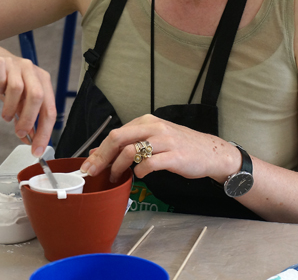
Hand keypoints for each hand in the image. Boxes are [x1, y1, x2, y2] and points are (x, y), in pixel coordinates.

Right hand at [0, 51, 56, 157]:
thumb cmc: (7, 82)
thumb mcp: (20, 101)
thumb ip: (27, 118)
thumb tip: (31, 140)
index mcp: (43, 81)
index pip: (49, 109)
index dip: (45, 131)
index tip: (37, 149)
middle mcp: (33, 71)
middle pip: (37, 97)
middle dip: (28, 120)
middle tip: (20, 133)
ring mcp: (17, 64)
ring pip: (17, 89)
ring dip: (10, 108)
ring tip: (7, 116)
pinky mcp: (0, 62)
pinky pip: (0, 80)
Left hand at [80, 115, 240, 182]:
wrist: (209, 151)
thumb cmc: (178, 146)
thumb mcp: (152, 139)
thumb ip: (128, 143)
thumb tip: (98, 153)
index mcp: (146, 121)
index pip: (115, 133)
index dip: (99, 150)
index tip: (88, 165)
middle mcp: (154, 127)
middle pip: (118, 138)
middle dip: (102, 156)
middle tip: (92, 172)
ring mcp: (164, 140)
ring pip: (131, 150)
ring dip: (119, 166)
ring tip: (116, 177)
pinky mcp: (174, 155)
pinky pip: (150, 164)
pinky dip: (141, 172)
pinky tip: (140, 175)